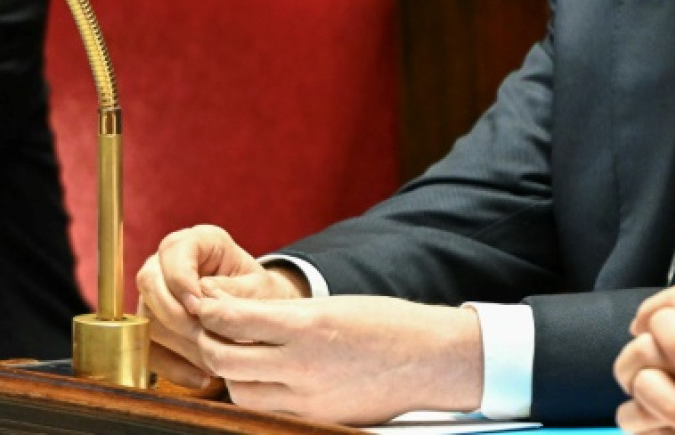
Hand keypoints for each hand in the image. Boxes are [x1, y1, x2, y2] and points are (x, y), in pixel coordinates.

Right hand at [136, 224, 306, 387]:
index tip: (198, 306)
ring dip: (177, 344)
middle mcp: (169, 263)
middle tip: (204, 338)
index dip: (180, 279)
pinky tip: (199, 378)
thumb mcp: (257, 289)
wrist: (260, 314)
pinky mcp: (151, 324)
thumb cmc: (261, 294)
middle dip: (175, 315)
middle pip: (150, 283)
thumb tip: (201, 302)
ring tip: (212, 362)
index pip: (173, 251)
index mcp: (200, 241)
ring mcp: (156, 294)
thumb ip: (231, 292)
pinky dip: (171, 366)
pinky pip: (147, 347)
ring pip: (146, 317)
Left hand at [194, 286, 483, 424]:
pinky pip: (265, 409)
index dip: (209, 310)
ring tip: (232, 353)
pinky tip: (260, 378)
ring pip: (239, 390)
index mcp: (310, 324)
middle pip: (225, 360)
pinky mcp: (313, 417)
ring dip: (228, 372)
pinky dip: (255, 393)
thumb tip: (240, 316)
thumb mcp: (335, 305)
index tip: (199, 301)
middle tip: (205, 327)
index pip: (235, 320)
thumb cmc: (389, 324)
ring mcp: (307, 396)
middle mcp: (303, 363)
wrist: (430, 359)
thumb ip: (287, 315)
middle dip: (207, 341)